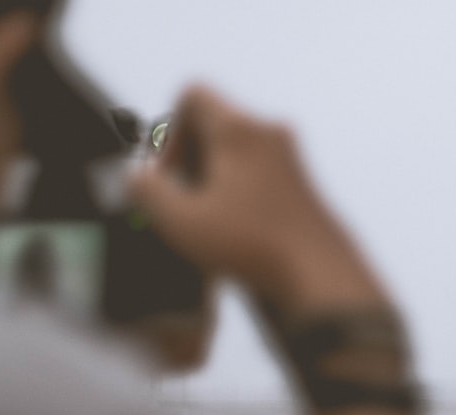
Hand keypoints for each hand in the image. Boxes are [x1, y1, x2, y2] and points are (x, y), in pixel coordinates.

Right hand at [129, 87, 383, 317]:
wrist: (319, 277)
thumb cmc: (252, 247)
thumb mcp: (179, 221)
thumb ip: (146, 191)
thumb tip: (137, 179)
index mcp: (240, 129)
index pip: (193, 95)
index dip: (169, 132)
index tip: (170, 176)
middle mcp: (271, 134)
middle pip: (217, 125)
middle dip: (191, 160)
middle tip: (185, 202)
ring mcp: (293, 160)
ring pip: (240, 152)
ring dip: (216, 181)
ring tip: (210, 222)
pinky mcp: (305, 188)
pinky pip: (261, 175)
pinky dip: (241, 194)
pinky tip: (237, 233)